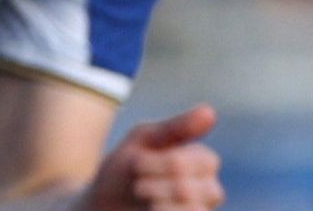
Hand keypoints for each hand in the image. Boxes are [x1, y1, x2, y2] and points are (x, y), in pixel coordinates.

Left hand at [82, 104, 223, 210]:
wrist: (102, 205)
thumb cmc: (126, 168)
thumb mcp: (144, 140)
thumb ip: (177, 128)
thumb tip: (210, 111)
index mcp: (202, 162)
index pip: (206, 162)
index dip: (170, 162)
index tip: (137, 161)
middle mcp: (209, 190)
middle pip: (207, 189)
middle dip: (165, 184)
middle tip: (137, 184)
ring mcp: (199, 210)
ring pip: (197, 210)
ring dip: (164, 202)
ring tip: (140, 194)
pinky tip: (150, 209)